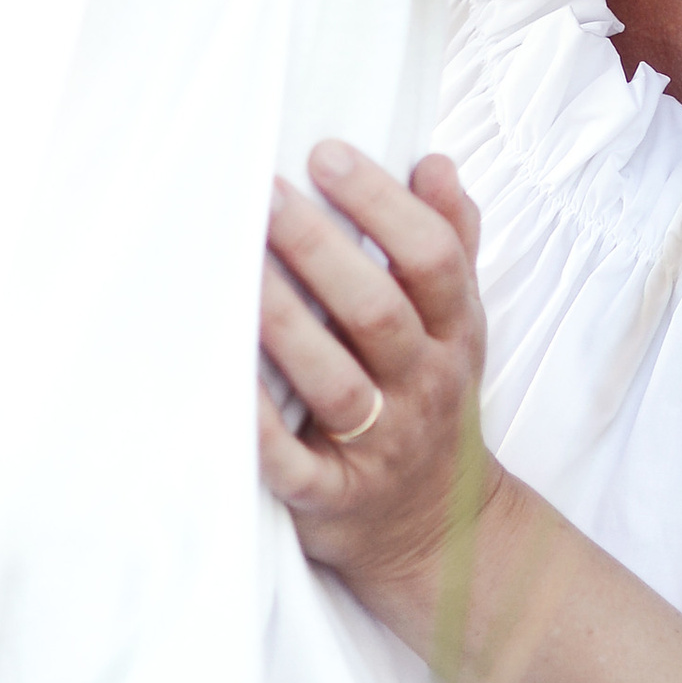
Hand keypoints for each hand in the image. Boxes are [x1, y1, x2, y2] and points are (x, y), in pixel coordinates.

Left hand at [258, 143, 500, 645]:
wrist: (437, 529)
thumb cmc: (429, 402)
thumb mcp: (459, 324)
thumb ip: (452, 241)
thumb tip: (433, 160)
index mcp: (452, 334)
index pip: (433, 259)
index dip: (384, 205)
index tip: (326, 153)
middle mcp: (422, 386)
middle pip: (380, 313)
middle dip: (322, 252)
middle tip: (266, 194)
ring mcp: (378, 445)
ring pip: (336, 382)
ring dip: (286, 325)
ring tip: (237, 271)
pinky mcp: (331, 497)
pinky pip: (291, 464)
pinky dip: (257, 427)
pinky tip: (223, 382)